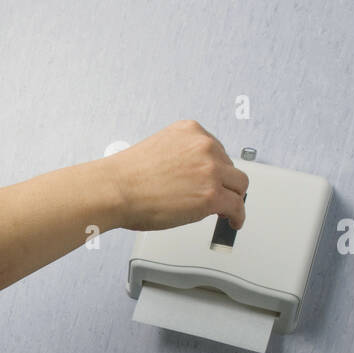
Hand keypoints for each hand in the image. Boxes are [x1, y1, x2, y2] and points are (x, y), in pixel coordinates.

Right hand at [106, 119, 249, 231]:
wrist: (115, 190)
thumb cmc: (127, 176)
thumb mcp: (159, 150)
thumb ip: (181, 157)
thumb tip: (190, 178)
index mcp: (190, 131)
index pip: (216, 149)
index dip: (215, 168)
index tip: (212, 178)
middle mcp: (204, 146)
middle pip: (229, 167)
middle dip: (223, 182)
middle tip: (218, 195)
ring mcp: (210, 170)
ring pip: (238, 185)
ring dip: (233, 198)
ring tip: (227, 210)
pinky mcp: (212, 195)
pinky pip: (237, 206)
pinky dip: (237, 216)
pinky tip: (233, 221)